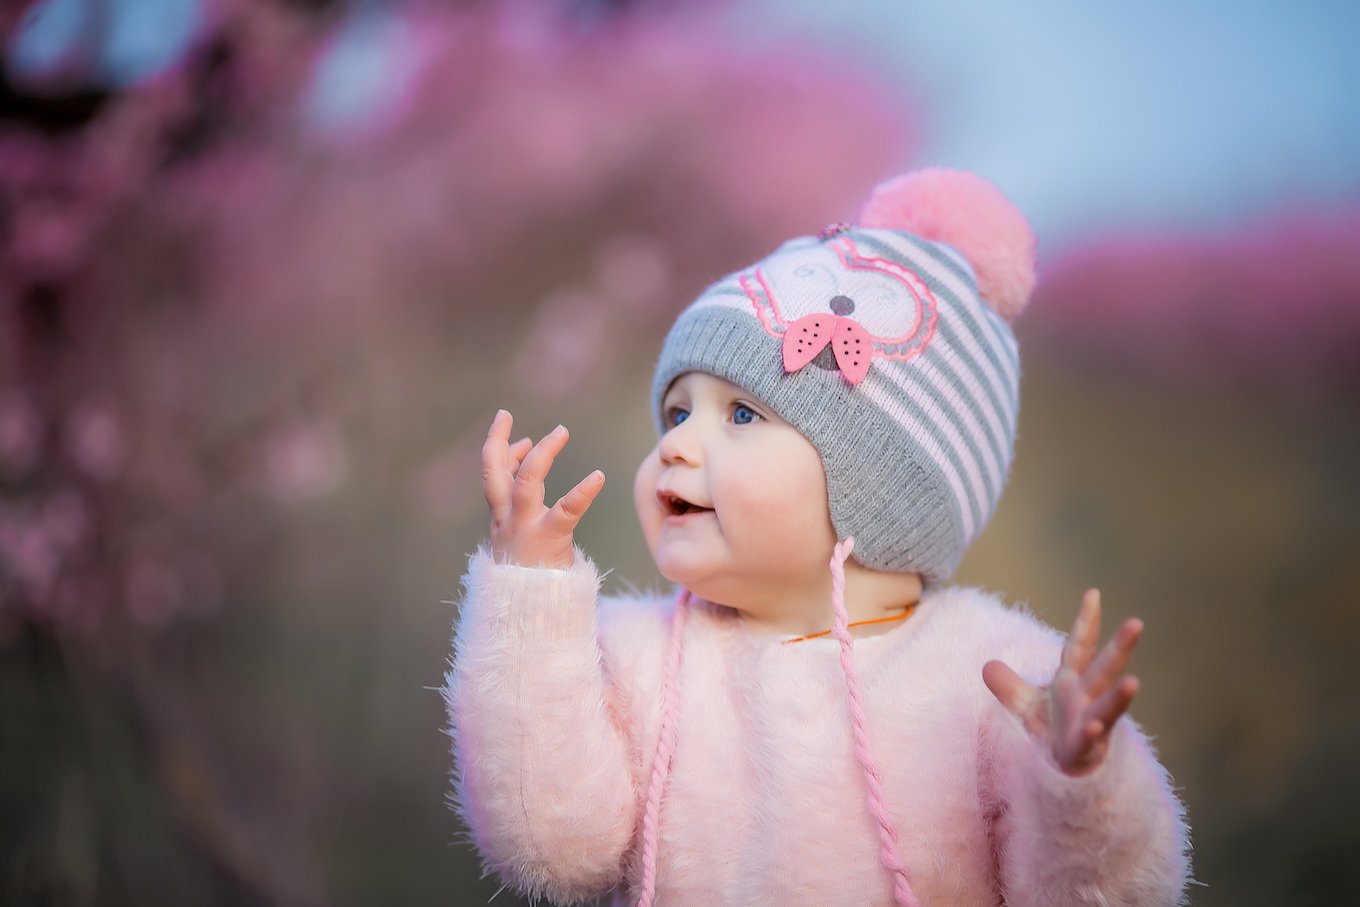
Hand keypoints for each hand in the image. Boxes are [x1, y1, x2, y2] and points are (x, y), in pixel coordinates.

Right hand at [481, 410, 604, 568]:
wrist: (527, 618)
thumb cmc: (531, 582)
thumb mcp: (521, 545)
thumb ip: (524, 514)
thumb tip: (531, 495)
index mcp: (501, 523)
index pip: (493, 480)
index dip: (501, 454)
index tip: (517, 439)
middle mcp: (506, 523)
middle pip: (492, 474)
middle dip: (495, 441)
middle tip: (503, 413)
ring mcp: (524, 530)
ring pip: (525, 483)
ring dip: (541, 454)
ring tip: (561, 431)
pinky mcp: (548, 541)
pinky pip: (566, 511)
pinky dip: (581, 492)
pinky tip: (598, 476)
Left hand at [982, 590, 1142, 776]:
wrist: (1061, 770)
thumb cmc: (1052, 731)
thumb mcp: (1025, 704)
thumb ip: (1009, 685)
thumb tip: (987, 666)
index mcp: (1071, 681)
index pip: (1079, 646)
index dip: (1086, 621)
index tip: (1093, 593)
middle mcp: (1085, 698)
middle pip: (1104, 669)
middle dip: (1120, 647)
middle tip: (1137, 623)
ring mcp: (1090, 722)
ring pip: (1107, 706)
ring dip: (1120, 696)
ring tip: (1133, 682)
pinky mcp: (1085, 749)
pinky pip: (1089, 740)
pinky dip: (1092, 733)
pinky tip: (1093, 726)